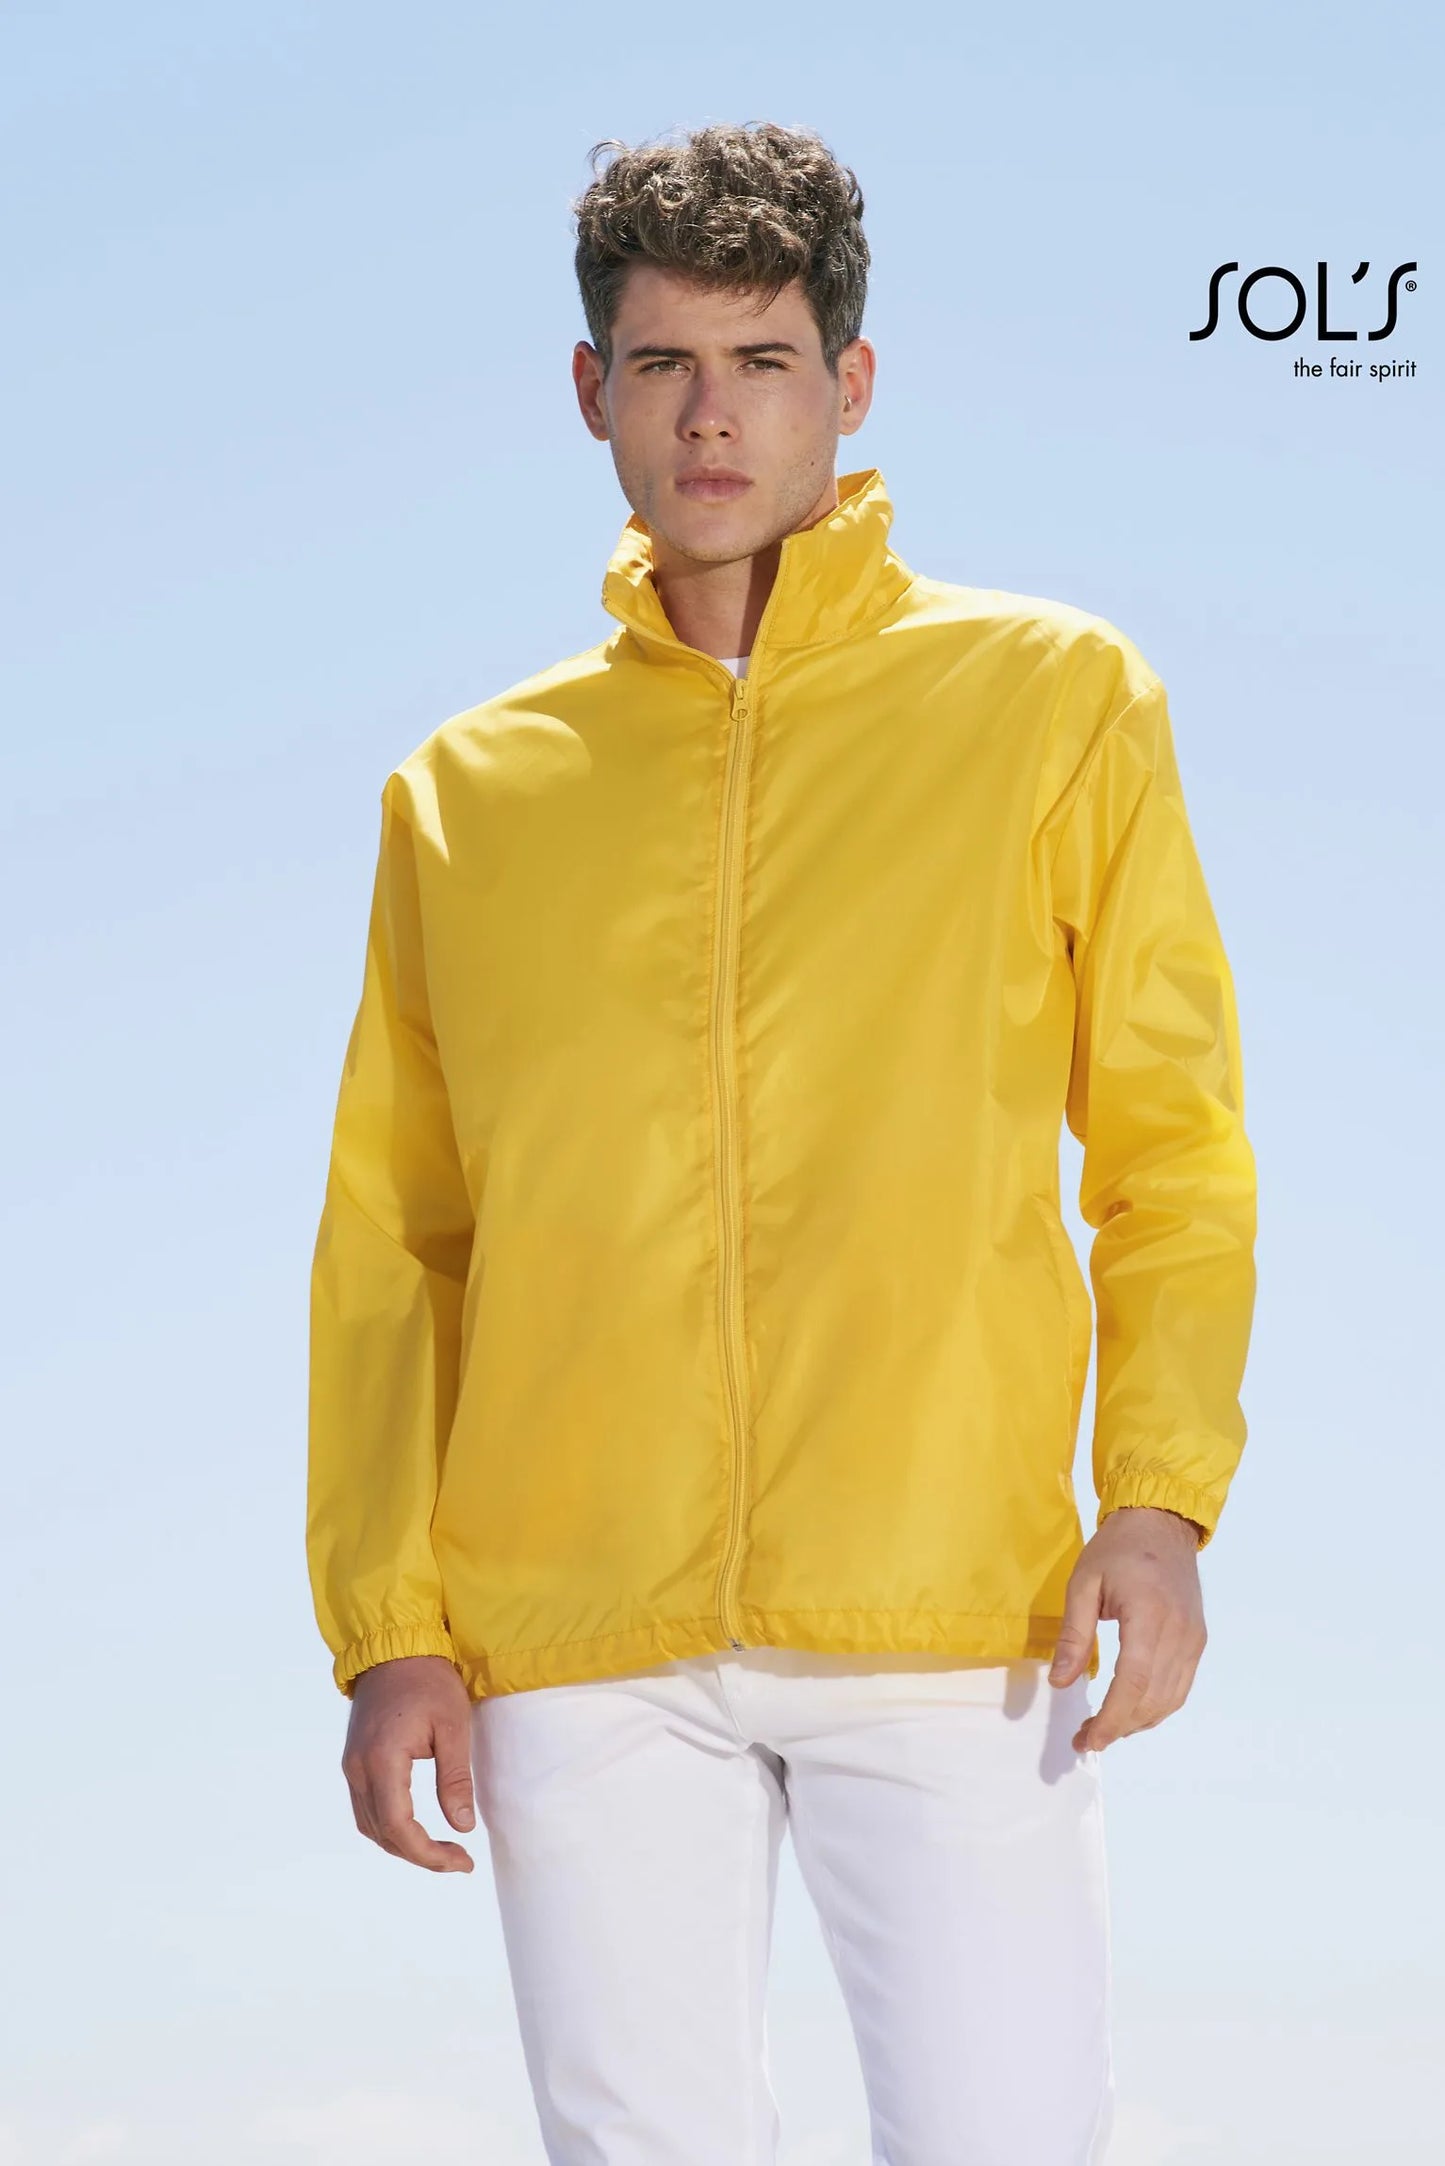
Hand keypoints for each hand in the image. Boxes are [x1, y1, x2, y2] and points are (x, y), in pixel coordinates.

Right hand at [341, 1654, 477, 1871]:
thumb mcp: (453, 1726)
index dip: (429, 1854)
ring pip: (370, 1826)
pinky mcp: (354, 1761)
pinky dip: (389, 1828)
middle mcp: (359, 1769)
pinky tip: (416, 1828)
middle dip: (420, 1855)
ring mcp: (352, 1766)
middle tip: (459, 1860)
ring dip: (403, 1846)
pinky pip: (366, 1809)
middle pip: (383, 1834)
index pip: (400, 1828)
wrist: (394, 1648)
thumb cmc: (429, 1681)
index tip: (463, 1861)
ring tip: (441, 1850)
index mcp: (382, 1761)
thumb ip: (455, 1779)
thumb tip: (463, 1827)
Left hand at [1048, 1507, 1206, 1752]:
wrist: (1162, 1522)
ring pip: (1170, 1699)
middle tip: (1086, 1739)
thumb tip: (1060, 1682)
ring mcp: (1193, 1638)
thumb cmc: (1118, 1549)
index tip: (1088, 1739)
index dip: (1112, 1719)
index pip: (1133, 1682)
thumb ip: (1074, 1635)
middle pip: (1153, 1698)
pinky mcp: (1197, 1640)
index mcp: (1148, 1615)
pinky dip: (1156, 1707)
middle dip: (1119, 1727)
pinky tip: (1130, 1711)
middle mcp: (1179, 1632)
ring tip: (1104, 1729)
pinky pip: (1180, 1686)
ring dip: (1138, 1722)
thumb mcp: (1084, 1583)